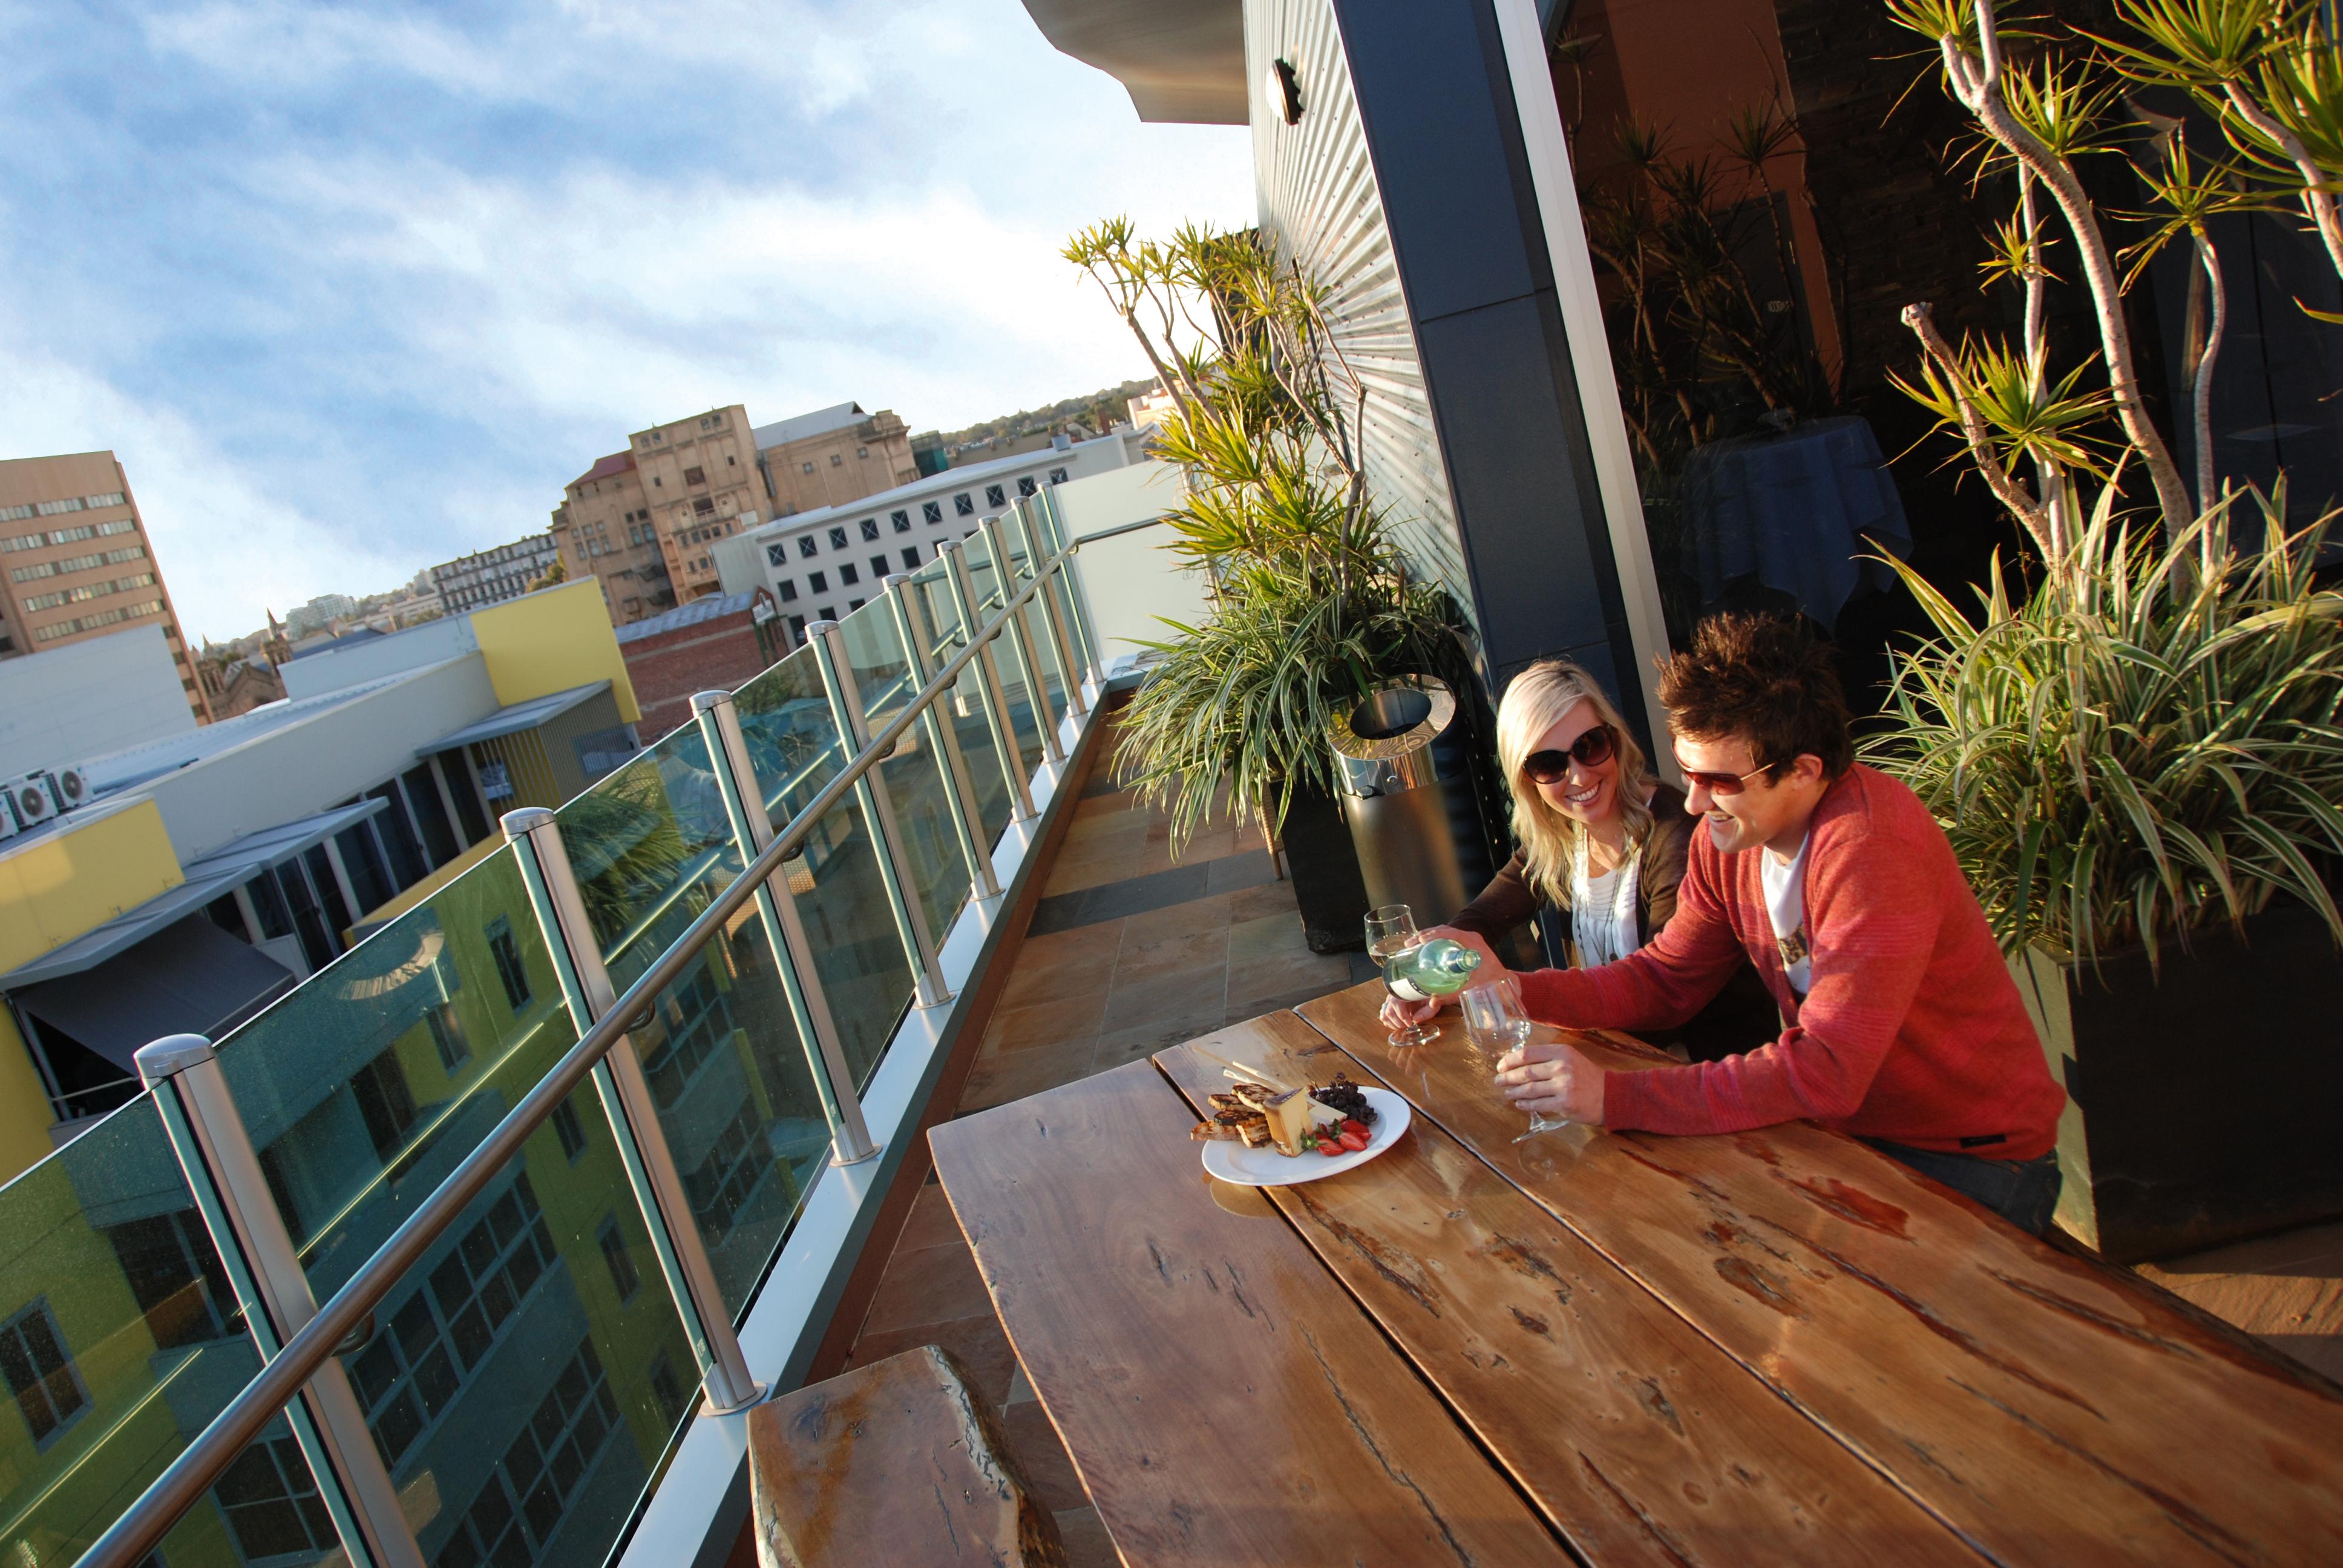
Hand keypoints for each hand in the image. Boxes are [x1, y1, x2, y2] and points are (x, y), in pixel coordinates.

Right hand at [1374, 926, 1503, 1030]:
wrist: (1504, 981)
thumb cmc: (1492, 983)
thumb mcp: (1471, 988)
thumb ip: (1452, 995)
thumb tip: (1432, 1002)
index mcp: (1473, 942)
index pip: (1451, 932)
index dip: (1434, 934)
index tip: (1420, 940)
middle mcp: (1469, 937)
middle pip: (1443, 930)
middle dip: (1424, 935)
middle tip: (1410, 944)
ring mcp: (1466, 940)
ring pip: (1443, 933)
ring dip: (1427, 937)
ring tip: (1412, 945)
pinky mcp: (1463, 945)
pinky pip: (1446, 938)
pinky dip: (1433, 941)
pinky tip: (1422, 948)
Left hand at [1494, 1040, 1605, 1123]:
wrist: (1610, 1095)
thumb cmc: (1588, 1076)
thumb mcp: (1570, 1058)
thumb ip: (1548, 1058)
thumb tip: (1519, 1062)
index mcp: (1561, 1052)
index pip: (1527, 1054)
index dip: (1510, 1060)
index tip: (1501, 1066)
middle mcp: (1561, 1067)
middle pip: (1525, 1072)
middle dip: (1507, 1077)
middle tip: (1498, 1081)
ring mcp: (1563, 1086)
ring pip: (1529, 1089)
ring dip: (1514, 1092)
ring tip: (1507, 1093)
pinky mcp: (1564, 1104)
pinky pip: (1538, 1104)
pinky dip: (1525, 1105)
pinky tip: (1520, 1104)